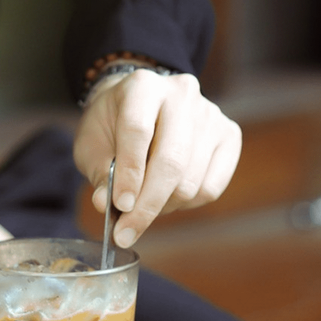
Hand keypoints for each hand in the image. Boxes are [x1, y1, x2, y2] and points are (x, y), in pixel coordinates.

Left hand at [73, 69, 241, 246]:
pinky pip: (211, 187)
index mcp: (142, 87)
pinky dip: (186, 204)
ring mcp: (210, 114)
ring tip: (143, 206)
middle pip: (171, 161)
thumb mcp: (91, 145)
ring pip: (191, 181)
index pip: (138, 132)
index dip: (129, 175)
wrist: (138, 106)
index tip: (120, 207)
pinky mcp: (228, 135)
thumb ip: (100, 172)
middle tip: (126, 233)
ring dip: (163, 207)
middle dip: (147, 205)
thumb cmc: (111, 127)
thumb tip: (105, 204)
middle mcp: (181, 94)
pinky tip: (167, 197)